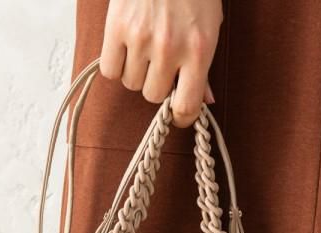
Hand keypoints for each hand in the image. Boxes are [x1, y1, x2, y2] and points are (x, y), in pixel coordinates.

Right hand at [99, 0, 222, 127]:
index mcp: (198, 51)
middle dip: (156, 84)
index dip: (180, 117)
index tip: (176, 116)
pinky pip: (110, 70)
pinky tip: (125, 47)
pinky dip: (116, 64)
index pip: (186, 106)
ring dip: (136, 73)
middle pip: (153, 97)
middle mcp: (169, 49)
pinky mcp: (116, 28)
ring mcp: (141, 39)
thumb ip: (204, 68)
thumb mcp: (209, 26)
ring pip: (131, 84)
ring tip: (143, 48)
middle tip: (159, 63)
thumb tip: (205, 102)